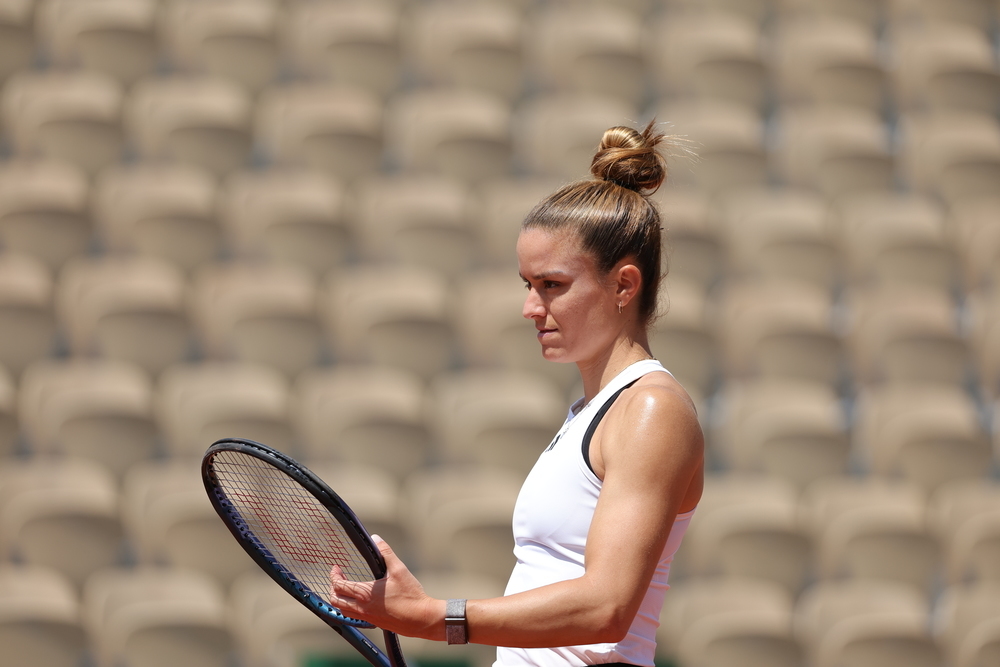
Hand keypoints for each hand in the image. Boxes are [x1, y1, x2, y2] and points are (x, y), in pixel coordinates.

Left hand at [329, 535, 444, 640]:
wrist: (420, 618)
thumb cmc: (411, 595)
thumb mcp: (399, 569)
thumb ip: (386, 552)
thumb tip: (376, 538)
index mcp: (365, 593)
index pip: (339, 585)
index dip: (334, 575)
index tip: (336, 568)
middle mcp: (362, 607)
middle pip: (336, 600)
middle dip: (333, 588)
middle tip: (338, 578)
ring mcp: (367, 617)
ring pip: (343, 611)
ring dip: (339, 600)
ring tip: (344, 590)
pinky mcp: (374, 623)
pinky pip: (354, 617)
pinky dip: (349, 609)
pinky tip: (359, 603)